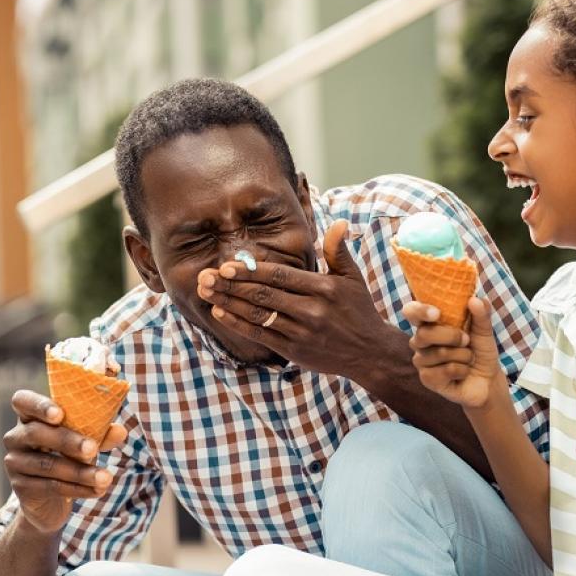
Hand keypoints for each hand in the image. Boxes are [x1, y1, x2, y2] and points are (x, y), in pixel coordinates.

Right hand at [2, 390, 127, 533]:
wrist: (51, 498)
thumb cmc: (69, 455)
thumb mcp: (85, 440)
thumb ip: (100, 433)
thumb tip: (120, 431)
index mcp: (30, 416)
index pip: (23, 401)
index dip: (39, 405)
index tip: (60, 414)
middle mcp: (16, 437)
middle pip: (36, 433)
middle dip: (67, 441)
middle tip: (92, 449)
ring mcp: (14, 462)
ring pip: (48, 465)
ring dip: (80, 472)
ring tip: (105, 478)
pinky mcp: (20, 486)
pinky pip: (50, 486)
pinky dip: (78, 489)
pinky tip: (97, 491)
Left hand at [196, 220, 398, 376]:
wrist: (370, 352)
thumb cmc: (359, 310)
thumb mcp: (353, 278)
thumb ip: (338, 250)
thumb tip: (339, 222)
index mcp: (323, 288)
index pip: (280, 276)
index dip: (251, 271)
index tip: (226, 265)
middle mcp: (311, 310)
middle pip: (263, 295)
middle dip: (231, 285)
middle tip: (205, 276)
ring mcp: (301, 332)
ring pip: (257, 315)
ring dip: (228, 302)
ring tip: (206, 292)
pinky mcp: (294, 350)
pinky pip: (260, 335)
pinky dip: (238, 324)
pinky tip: (220, 312)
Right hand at [404, 297, 500, 408]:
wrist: (488, 378)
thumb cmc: (480, 350)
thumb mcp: (484, 329)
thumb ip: (481, 313)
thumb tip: (475, 299)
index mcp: (430, 323)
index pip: (412, 311)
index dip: (419, 310)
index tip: (436, 313)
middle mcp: (420, 341)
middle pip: (424, 334)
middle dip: (452, 336)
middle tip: (467, 340)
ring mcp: (422, 361)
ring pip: (439, 353)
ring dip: (463, 355)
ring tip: (468, 358)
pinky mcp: (427, 379)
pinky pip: (446, 370)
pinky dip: (462, 370)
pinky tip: (464, 372)